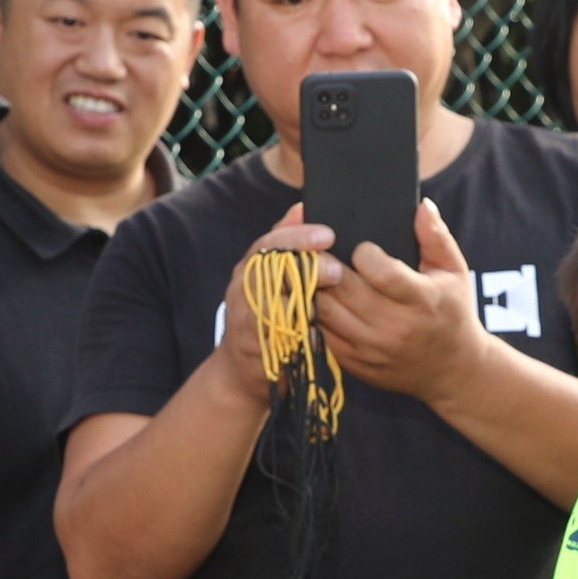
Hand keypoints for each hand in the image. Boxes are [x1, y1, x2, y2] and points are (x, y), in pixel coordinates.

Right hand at [200, 211, 323, 414]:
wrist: (241, 371)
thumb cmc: (266, 314)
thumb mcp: (271, 275)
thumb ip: (286, 243)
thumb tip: (302, 207)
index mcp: (251, 267)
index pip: (270, 243)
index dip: (298, 237)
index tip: (328, 234)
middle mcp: (244, 291)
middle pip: (270, 271)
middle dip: (304, 267)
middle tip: (336, 268)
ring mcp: (247, 322)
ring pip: (272, 306)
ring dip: (303, 302)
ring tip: (327, 300)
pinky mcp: (257, 352)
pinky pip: (279, 341)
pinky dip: (299, 337)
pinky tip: (319, 333)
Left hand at [315, 197, 486, 400]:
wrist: (452, 371)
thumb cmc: (452, 313)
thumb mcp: (454, 272)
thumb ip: (436, 237)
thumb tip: (422, 205)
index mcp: (422, 301)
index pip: (381, 273)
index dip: (364, 254)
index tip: (362, 247)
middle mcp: (395, 328)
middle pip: (344, 290)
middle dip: (326, 264)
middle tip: (319, 248)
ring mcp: (372, 349)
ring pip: (324, 312)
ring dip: (313, 287)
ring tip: (310, 269)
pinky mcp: (355, 364)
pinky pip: (321, 334)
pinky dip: (312, 313)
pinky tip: (314, 296)